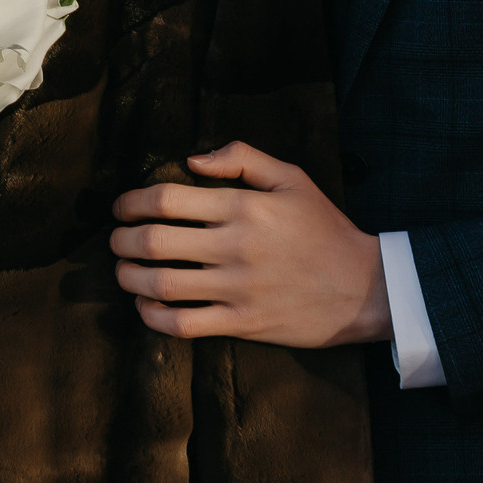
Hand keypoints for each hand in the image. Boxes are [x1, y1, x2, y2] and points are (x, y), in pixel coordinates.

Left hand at [108, 142, 389, 347]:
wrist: (366, 288)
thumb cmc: (325, 229)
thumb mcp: (292, 179)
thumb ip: (242, 158)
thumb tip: (191, 160)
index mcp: (244, 207)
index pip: (166, 200)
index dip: (131, 202)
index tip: (122, 208)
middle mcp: (235, 247)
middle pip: (155, 241)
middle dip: (122, 240)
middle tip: (116, 239)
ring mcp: (237, 288)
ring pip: (162, 284)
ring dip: (129, 277)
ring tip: (123, 270)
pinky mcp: (243, 323)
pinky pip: (183, 324)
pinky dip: (153, 316)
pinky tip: (145, 304)